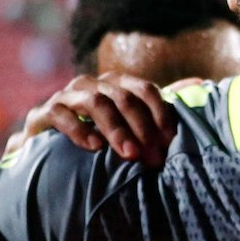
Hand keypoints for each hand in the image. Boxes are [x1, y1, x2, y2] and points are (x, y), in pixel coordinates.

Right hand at [9, 73, 179, 167]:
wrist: (46, 158)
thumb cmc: (95, 142)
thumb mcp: (129, 128)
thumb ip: (158, 108)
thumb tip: (199, 82)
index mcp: (113, 86)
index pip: (143, 89)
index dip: (159, 112)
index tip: (170, 140)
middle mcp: (90, 86)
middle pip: (122, 96)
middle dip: (141, 127)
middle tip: (154, 157)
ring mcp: (65, 98)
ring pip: (95, 102)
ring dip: (116, 128)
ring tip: (130, 154)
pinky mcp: (41, 115)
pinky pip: (60, 114)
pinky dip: (80, 129)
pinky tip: (95, 146)